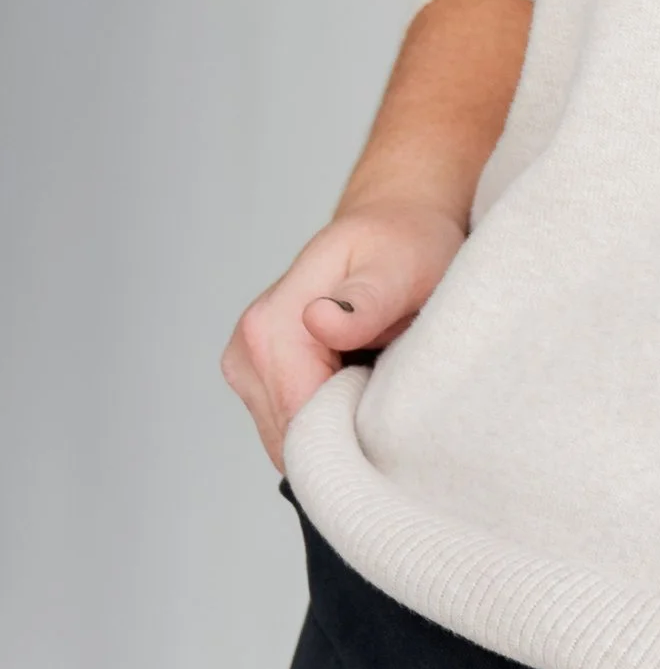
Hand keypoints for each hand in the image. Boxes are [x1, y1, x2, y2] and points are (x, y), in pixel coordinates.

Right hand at [220, 198, 465, 468]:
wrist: (390, 229)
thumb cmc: (405, 247)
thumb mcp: (401, 268)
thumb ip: (364, 302)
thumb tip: (318, 321)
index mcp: (274, 323)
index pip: (300, 423)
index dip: (350, 438)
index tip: (393, 423)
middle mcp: (248, 346)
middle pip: (291, 438)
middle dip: (343, 436)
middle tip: (391, 397)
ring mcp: (246, 365)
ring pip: (289, 439)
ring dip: (336, 429)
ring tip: (374, 382)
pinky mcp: (255, 378)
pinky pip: (290, 426)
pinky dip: (326, 420)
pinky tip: (356, 385)